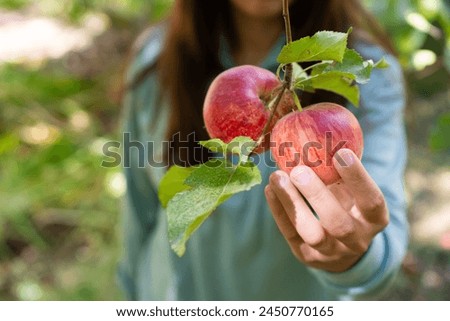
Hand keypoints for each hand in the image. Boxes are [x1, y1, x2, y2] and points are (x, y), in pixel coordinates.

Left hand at [265, 148, 388, 272]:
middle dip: (317, 195)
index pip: (371, 201)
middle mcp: (356, 240)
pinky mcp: (306, 256)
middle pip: (338, 223)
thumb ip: (343, 170)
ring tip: (277, 177)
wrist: (344, 250)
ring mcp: (330, 252)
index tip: (341, 153)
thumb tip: (322, 130)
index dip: (358, 179)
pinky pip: (290, 235)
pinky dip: (279, 211)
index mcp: (375, 220)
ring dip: (292, 203)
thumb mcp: (355, 191)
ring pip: (312, 234)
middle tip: (299, 169)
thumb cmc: (349, 206)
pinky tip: (270, 189)